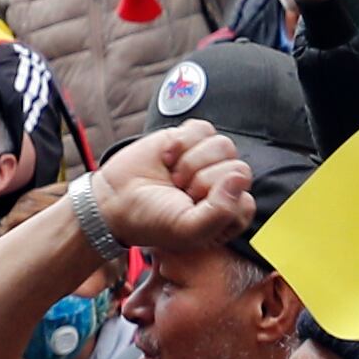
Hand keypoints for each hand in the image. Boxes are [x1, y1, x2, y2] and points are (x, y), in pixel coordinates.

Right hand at [87, 125, 254, 253]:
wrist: (115, 198)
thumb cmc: (151, 219)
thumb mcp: (187, 229)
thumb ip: (220, 211)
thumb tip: (240, 177)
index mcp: (227, 214)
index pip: (244, 200)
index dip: (216, 202)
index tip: (190, 209)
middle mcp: (222, 186)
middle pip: (237, 168)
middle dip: (201, 180)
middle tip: (179, 192)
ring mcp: (208, 160)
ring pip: (222, 145)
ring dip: (191, 162)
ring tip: (174, 176)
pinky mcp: (191, 139)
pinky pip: (203, 128)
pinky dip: (181, 142)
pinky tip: (167, 157)